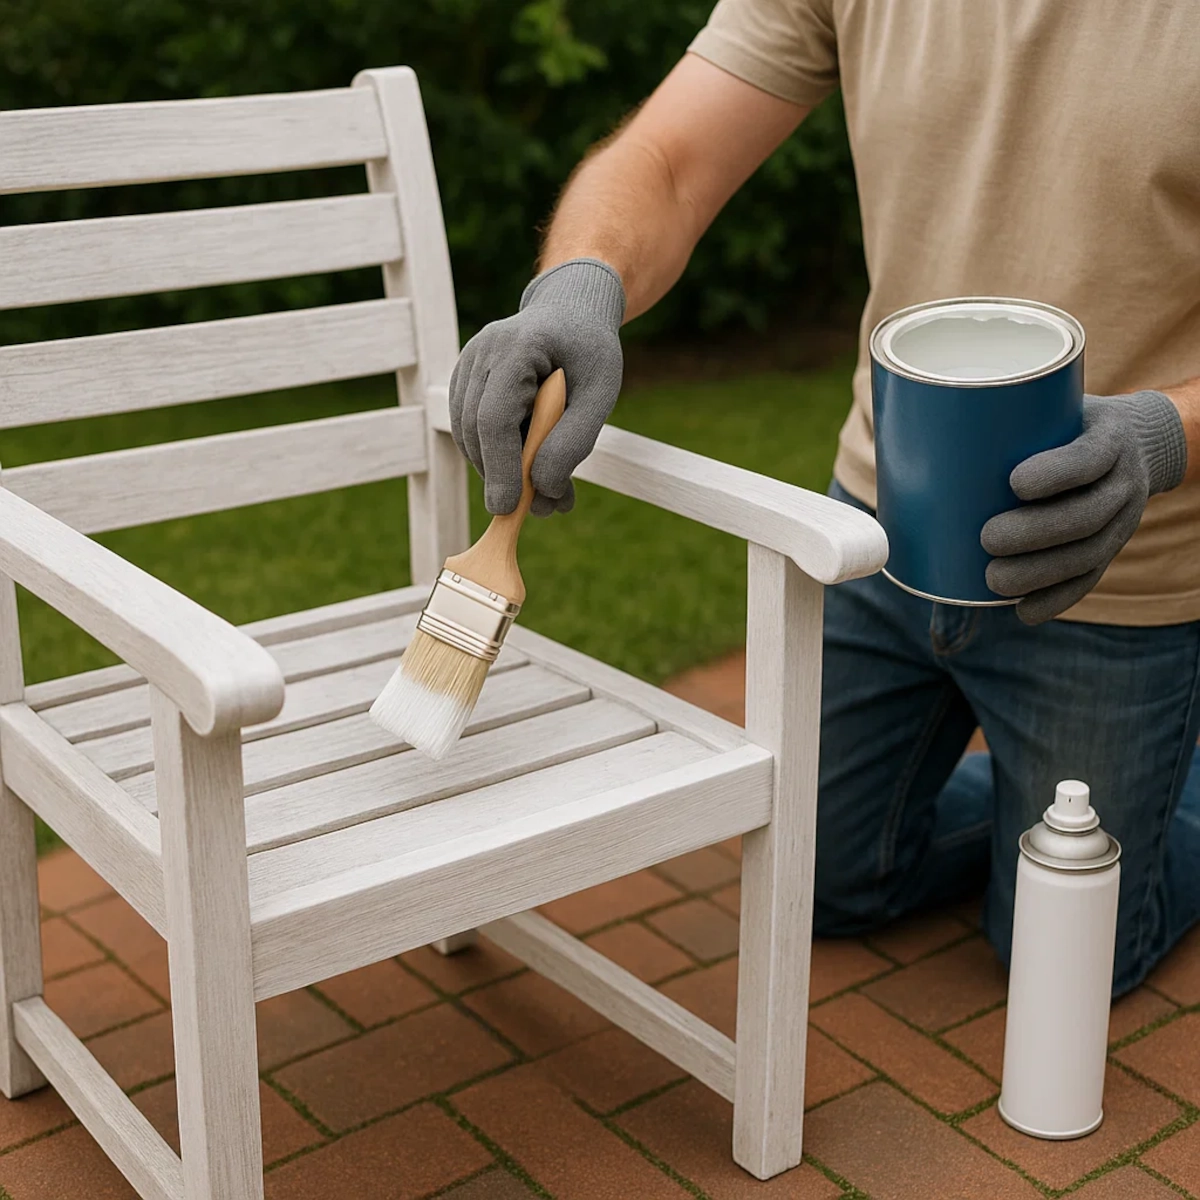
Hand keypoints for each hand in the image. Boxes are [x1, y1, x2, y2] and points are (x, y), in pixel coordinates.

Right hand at [449, 258, 624, 516]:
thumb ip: (574, 440)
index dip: (500, 467)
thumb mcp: (600, 393)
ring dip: (502, 471)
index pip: (494, 418)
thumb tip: (542, 488)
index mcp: (517, 346)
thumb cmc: (590, 350)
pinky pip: (471, 429)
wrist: (571, 312)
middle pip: (476, 431)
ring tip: (548, 491)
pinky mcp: (465, 381)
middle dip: (504, 477)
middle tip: (547, 509)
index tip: (508, 508)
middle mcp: (482, 352)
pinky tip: (529, 461)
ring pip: (469, 435)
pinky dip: (496, 454)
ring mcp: (467, 365)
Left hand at [981, 391, 1186, 623]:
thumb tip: (905, 416)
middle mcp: (1123, 481)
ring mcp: (1123, 519)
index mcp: (1110, 438)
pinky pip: (1090, 579)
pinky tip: (1024, 612)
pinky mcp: (1113, 549)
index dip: (1056, 473)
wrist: (1139, 443)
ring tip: (994, 581)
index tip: (1014, 482)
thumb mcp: (1053, 404)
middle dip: (1035, 533)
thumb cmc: (1068, 421)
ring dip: (1040, 573)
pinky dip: (1056, 599)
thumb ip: (1000, 413)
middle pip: (1086, 515)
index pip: (1090, 457)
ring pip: (1088, 554)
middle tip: (987, 538)